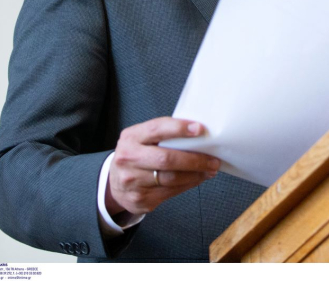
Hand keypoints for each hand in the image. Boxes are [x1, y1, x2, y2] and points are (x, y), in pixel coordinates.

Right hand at [106, 117, 220, 215]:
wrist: (115, 182)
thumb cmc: (137, 154)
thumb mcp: (142, 138)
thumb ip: (163, 134)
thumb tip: (199, 134)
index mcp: (131, 138)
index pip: (157, 129)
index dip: (179, 128)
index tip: (200, 129)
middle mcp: (128, 159)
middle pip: (167, 159)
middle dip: (195, 159)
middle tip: (213, 159)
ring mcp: (132, 181)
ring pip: (171, 178)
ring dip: (196, 174)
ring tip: (210, 169)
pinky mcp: (140, 199)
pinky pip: (170, 192)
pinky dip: (188, 184)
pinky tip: (197, 179)